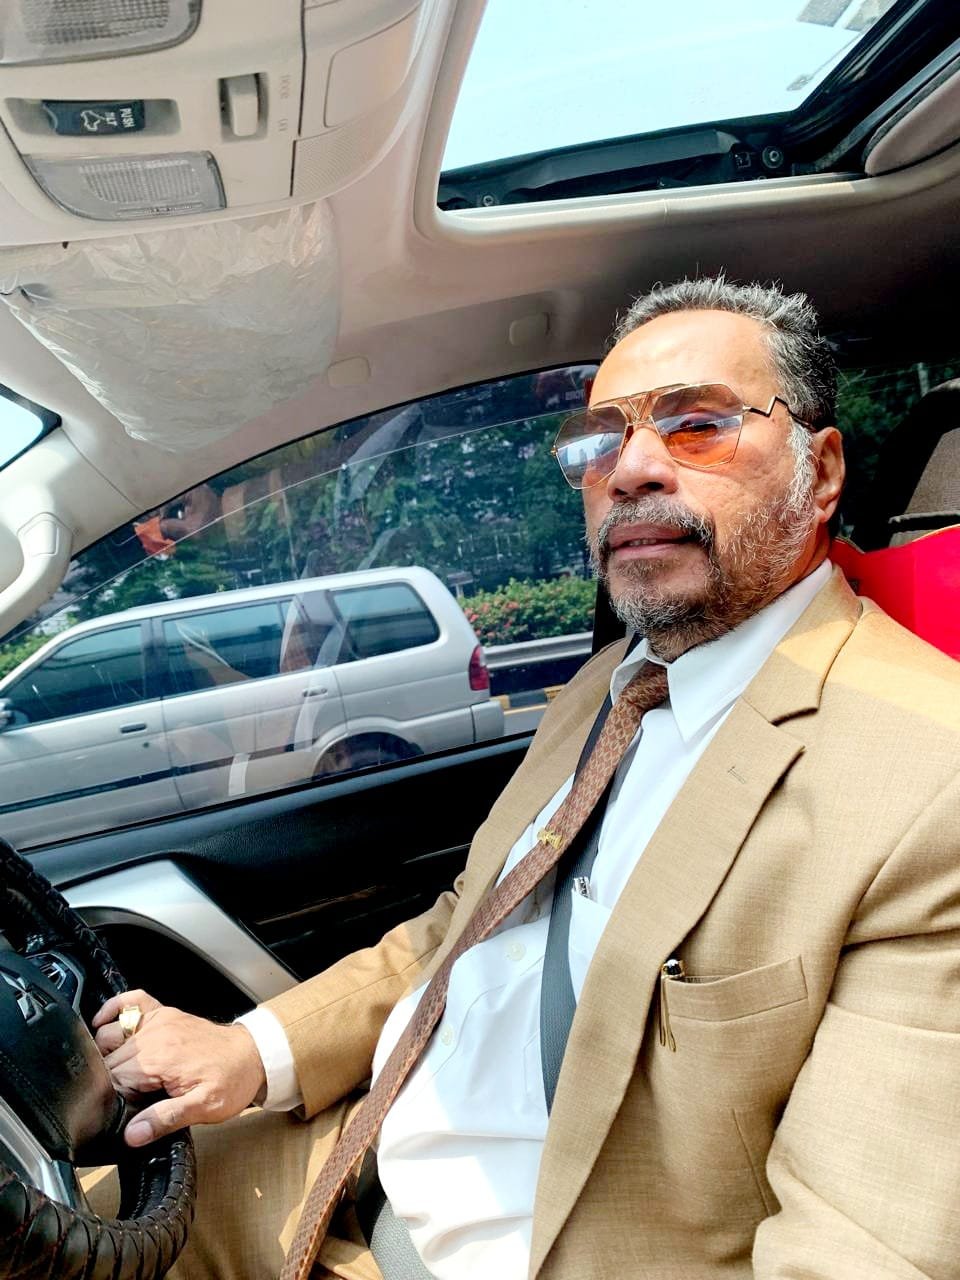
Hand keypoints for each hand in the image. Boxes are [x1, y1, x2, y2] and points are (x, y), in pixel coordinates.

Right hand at [93, 988, 266, 1147]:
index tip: (120, 1113)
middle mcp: (155, 1035)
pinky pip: (131, 1002)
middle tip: (124, 1101)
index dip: (112, 1101)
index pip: (114, 1081)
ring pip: (110, 1036)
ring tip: (117, 1078)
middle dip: (110, 1083)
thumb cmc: (232, 1080)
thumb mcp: (204, 1108)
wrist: (253, 1055)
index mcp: (160, 1058)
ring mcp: (158, 1021)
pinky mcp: (164, 1014)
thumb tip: (132, 1134)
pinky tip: (104, 1025)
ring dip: (106, 1055)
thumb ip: (165, 1120)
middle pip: (109, 1061)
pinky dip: (113, 1010)